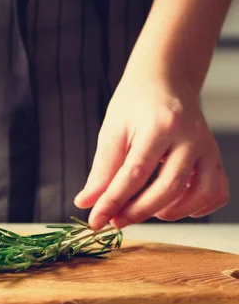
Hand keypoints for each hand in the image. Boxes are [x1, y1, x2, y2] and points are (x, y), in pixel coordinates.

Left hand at [74, 72, 228, 229]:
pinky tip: (172, 205)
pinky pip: (216, 192)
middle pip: (168, 188)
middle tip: (116, 221)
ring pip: (198, 195)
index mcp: (160, 126)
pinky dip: (197, 207)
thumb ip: (102, 169)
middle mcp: (190, 137)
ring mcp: (207, 148)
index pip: (134, 174)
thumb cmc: (134, 105)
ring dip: (169, 212)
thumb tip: (87, 203)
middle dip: (138, 211)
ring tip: (143, 210)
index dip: (113, 202)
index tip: (96, 221)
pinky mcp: (215, 157)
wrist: (165, 81)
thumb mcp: (112, 131)